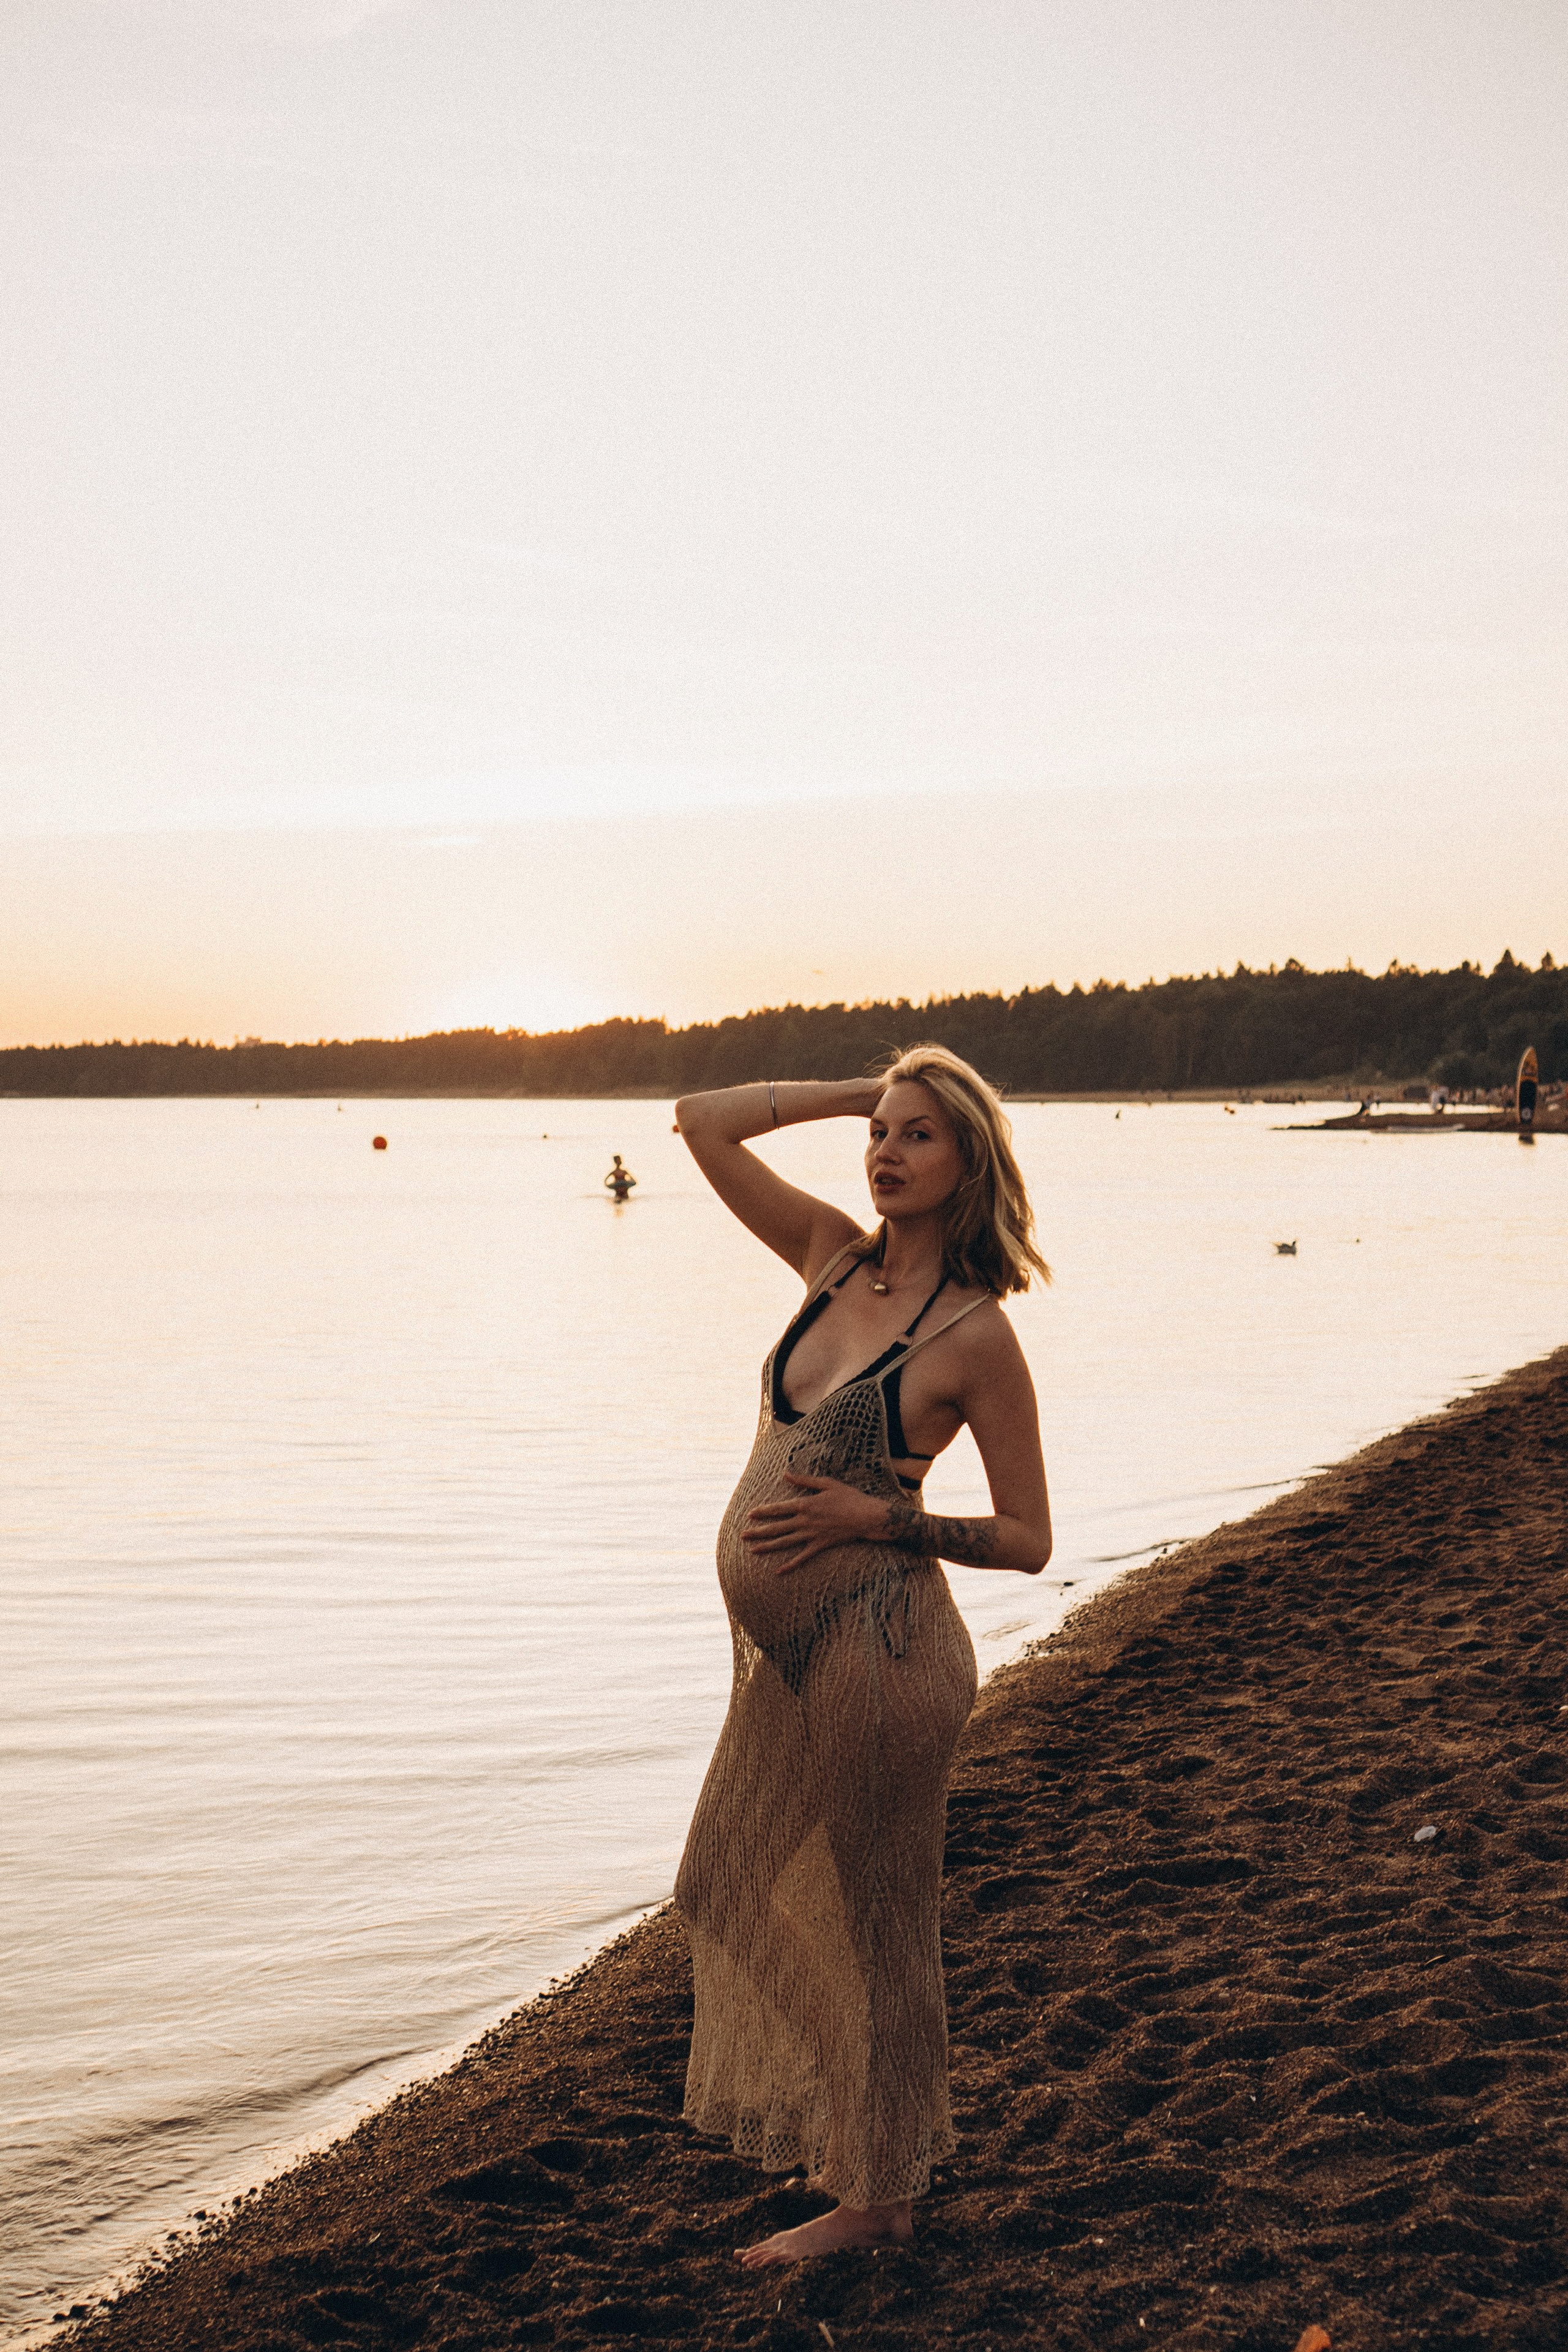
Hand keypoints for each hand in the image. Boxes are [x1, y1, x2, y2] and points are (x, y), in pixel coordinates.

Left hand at [741, 1472, 886, 1575]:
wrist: (867, 1516)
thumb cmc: (849, 1497)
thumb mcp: (827, 1483)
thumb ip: (805, 1481)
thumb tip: (786, 1474)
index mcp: (805, 1504)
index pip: (778, 1509)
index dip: (763, 1512)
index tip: (749, 1515)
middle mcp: (805, 1521)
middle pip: (777, 1527)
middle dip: (758, 1531)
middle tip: (742, 1536)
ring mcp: (812, 1535)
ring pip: (785, 1542)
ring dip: (768, 1547)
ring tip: (753, 1551)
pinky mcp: (820, 1545)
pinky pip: (802, 1557)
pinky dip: (790, 1564)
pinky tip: (779, 1571)